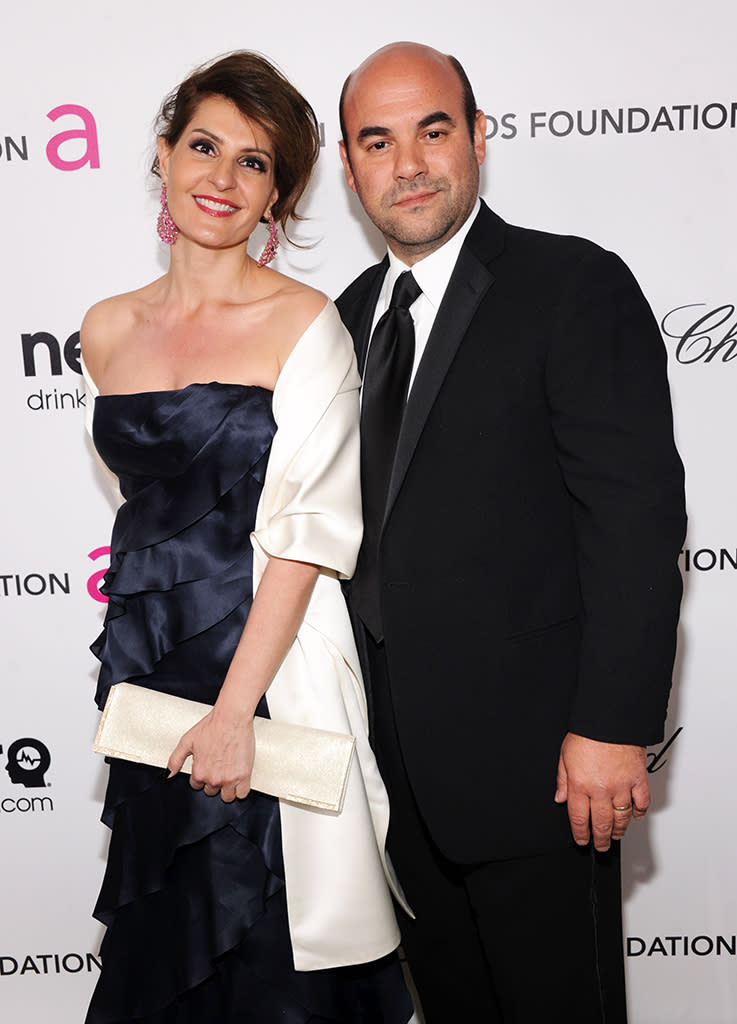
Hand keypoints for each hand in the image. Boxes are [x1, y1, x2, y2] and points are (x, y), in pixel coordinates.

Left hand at [167, 705, 254, 802]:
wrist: (231, 718)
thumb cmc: (212, 726)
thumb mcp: (187, 740)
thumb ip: (175, 759)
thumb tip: (169, 773)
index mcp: (199, 772)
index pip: (197, 785)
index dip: (202, 776)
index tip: (208, 767)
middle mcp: (213, 778)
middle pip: (212, 791)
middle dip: (214, 782)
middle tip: (219, 767)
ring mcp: (229, 778)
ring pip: (227, 796)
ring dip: (227, 788)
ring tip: (230, 773)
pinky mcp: (243, 775)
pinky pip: (242, 794)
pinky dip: (241, 788)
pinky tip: (240, 778)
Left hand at [554, 732, 649, 850]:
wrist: (610, 718)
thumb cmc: (587, 733)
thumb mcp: (564, 755)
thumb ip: (562, 780)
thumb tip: (560, 798)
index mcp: (580, 784)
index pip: (579, 818)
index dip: (581, 833)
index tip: (582, 840)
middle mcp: (601, 789)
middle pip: (601, 823)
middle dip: (600, 838)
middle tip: (601, 845)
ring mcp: (621, 786)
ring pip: (622, 817)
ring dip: (619, 830)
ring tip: (616, 834)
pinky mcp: (638, 779)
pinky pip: (641, 802)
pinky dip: (639, 812)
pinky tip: (635, 816)